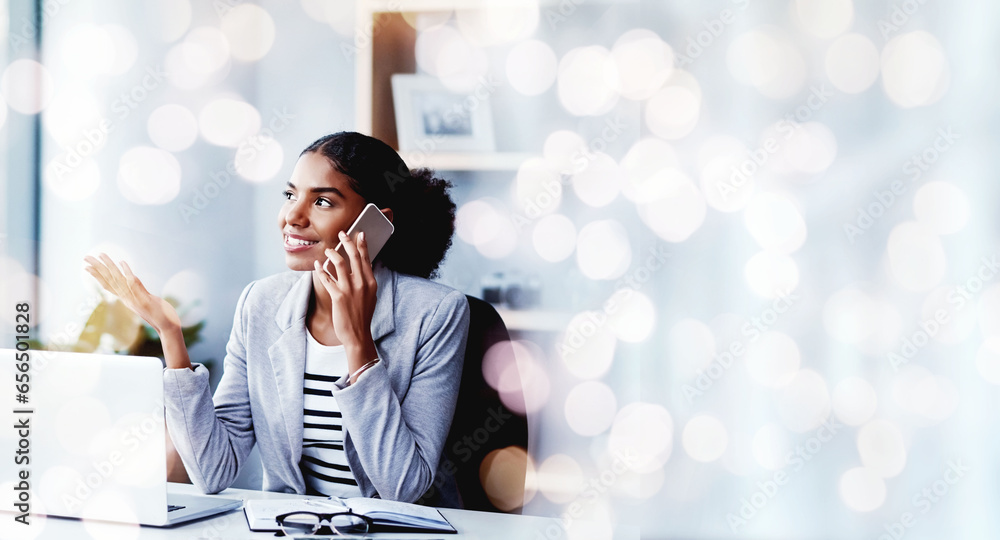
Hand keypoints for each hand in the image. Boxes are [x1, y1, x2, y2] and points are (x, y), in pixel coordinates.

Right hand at [83, 253, 181, 334]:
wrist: (167, 327)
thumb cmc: (158, 316)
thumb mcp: (144, 305)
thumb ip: (137, 296)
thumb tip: (134, 289)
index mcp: (126, 299)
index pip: (108, 286)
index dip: (97, 277)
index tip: (87, 267)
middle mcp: (127, 298)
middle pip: (109, 281)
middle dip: (97, 268)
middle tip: (85, 257)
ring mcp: (134, 298)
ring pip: (118, 279)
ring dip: (109, 266)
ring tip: (100, 255)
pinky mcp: (144, 298)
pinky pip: (134, 283)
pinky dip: (127, 272)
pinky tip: (122, 262)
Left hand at [314, 232, 378, 371]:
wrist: (358, 335)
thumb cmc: (362, 316)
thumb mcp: (370, 296)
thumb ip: (366, 282)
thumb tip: (362, 269)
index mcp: (371, 282)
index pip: (366, 259)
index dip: (362, 245)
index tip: (359, 234)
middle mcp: (362, 283)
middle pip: (354, 256)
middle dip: (347, 242)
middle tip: (342, 234)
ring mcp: (350, 290)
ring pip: (339, 263)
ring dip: (332, 253)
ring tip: (328, 249)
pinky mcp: (338, 296)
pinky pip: (327, 278)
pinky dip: (321, 269)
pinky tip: (318, 265)